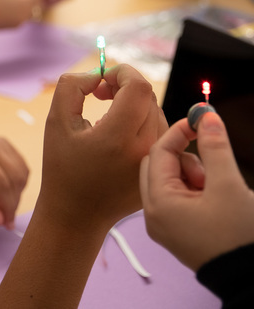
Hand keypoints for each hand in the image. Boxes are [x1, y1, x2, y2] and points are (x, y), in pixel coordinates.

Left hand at [0, 136, 28, 229]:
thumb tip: (1, 220)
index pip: (1, 183)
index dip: (8, 206)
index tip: (8, 224)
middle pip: (15, 177)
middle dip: (14, 201)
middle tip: (7, 218)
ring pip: (22, 170)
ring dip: (18, 191)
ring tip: (5, 205)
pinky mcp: (2, 143)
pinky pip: (20, 164)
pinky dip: (18, 180)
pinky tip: (7, 191)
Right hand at [37, 65, 166, 231]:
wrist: (77, 214)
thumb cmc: (62, 167)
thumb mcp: (55, 122)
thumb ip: (72, 87)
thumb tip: (97, 75)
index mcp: (117, 137)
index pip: (138, 87)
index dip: (121, 73)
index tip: (102, 80)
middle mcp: (144, 149)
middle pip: (148, 97)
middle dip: (124, 87)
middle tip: (100, 95)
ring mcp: (155, 161)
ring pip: (156, 112)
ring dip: (133, 104)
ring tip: (107, 116)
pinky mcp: (161, 169)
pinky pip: (159, 131)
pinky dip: (140, 122)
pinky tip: (118, 135)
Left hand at [140, 112, 253, 270]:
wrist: (248, 279)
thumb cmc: (238, 236)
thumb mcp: (228, 185)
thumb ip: (215, 148)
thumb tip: (206, 116)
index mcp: (158, 203)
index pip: (159, 152)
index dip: (180, 132)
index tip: (201, 119)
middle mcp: (152, 214)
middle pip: (158, 165)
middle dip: (186, 158)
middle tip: (213, 168)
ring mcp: (162, 225)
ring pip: (169, 181)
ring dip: (194, 175)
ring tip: (218, 191)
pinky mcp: (174, 231)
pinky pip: (177, 198)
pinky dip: (194, 190)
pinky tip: (215, 200)